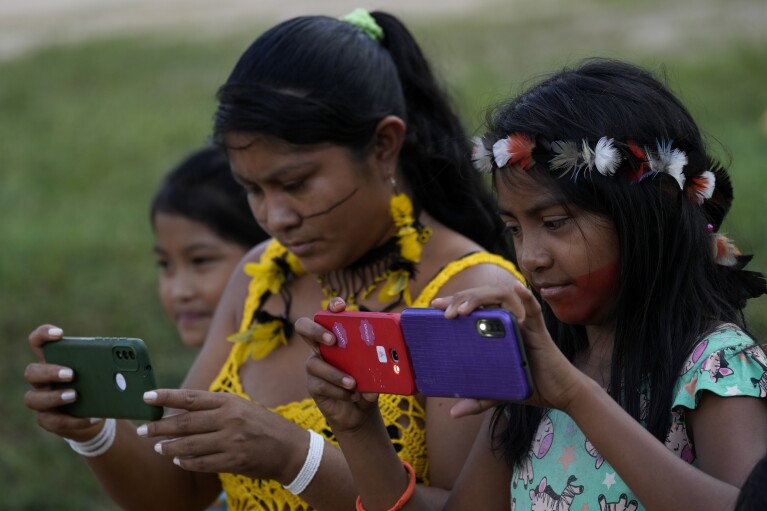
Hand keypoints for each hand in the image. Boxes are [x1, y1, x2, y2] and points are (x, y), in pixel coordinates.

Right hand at [24, 324, 103, 441]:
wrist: (96, 415)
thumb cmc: (98, 385)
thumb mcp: (104, 372)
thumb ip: (109, 364)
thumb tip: (129, 363)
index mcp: (54, 361)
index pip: (38, 342)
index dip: (43, 335)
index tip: (60, 333)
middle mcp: (41, 379)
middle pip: (32, 371)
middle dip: (51, 371)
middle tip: (72, 374)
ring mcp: (41, 400)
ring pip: (33, 399)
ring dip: (54, 396)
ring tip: (75, 395)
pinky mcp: (48, 420)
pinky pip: (53, 421)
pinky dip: (73, 420)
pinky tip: (91, 418)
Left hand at [137, 389, 307, 482]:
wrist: (291, 449)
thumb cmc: (263, 425)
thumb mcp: (242, 407)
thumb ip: (215, 409)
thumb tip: (181, 411)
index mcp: (230, 401)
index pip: (191, 398)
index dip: (166, 397)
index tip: (146, 397)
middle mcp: (229, 419)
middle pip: (184, 423)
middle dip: (159, 427)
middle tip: (143, 431)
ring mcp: (231, 441)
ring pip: (189, 445)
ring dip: (169, 447)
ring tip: (158, 447)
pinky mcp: (234, 460)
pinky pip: (202, 463)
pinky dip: (186, 462)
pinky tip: (178, 460)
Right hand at [295, 298, 380, 433]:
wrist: (359, 410)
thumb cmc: (367, 382)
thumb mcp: (377, 372)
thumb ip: (380, 368)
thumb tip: (385, 369)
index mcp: (337, 336)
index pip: (329, 313)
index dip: (331, 306)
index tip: (340, 307)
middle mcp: (321, 346)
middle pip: (303, 327)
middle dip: (316, 330)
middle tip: (333, 340)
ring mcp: (314, 365)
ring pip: (314, 363)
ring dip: (334, 373)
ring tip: (353, 383)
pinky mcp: (313, 385)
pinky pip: (320, 385)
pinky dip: (338, 390)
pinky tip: (352, 395)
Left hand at [432, 282, 585, 412]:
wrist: (561, 395)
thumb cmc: (531, 387)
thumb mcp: (498, 392)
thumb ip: (478, 399)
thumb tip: (454, 413)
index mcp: (496, 330)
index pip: (472, 307)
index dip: (454, 301)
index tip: (434, 306)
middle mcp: (508, 321)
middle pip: (483, 297)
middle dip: (462, 298)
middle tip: (444, 310)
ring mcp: (524, 324)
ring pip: (502, 298)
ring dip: (481, 298)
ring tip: (464, 310)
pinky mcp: (539, 332)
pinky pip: (534, 310)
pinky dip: (527, 297)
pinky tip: (517, 287)